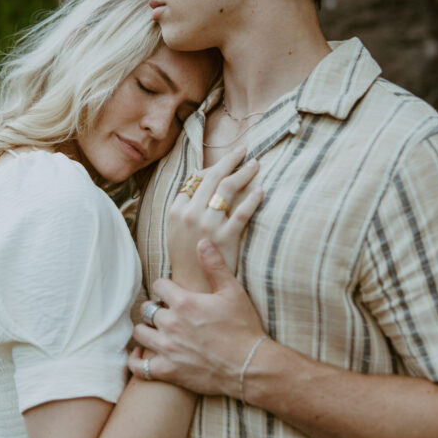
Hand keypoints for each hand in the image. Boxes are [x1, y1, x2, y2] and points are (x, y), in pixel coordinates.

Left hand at [129, 241, 268, 396]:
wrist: (251, 367)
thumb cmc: (244, 328)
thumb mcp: (233, 291)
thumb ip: (215, 265)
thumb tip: (202, 241)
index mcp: (184, 302)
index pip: (158, 285)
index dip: (164, 287)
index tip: (171, 293)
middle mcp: (171, 324)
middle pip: (147, 309)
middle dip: (154, 308)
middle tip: (166, 312)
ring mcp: (168, 349)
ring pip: (140, 333)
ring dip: (146, 330)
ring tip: (156, 330)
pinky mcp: (168, 371)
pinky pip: (139, 366)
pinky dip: (137, 359)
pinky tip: (143, 353)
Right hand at [167, 146, 262, 289]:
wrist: (193, 287)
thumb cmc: (187, 257)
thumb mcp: (176, 230)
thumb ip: (186, 205)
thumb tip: (200, 178)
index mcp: (176, 210)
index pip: (196, 178)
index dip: (213, 167)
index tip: (226, 161)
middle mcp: (190, 214)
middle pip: (212, 177)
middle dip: (229, 160)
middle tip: (242, 150)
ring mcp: (207, 225)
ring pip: (227, 189)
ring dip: (243, 173)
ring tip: (255, 164)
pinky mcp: (225, 238)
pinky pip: (242, 211)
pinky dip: (253, 198)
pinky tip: (261, 191)